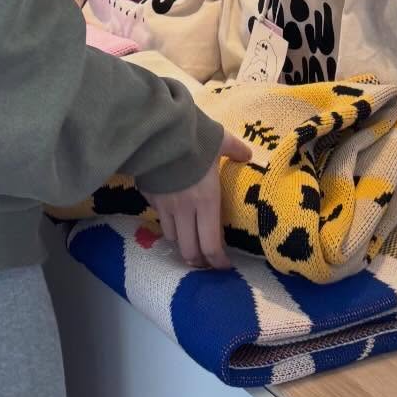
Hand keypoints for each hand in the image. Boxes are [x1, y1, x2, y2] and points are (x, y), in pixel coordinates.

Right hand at [147, 130, 252, 270]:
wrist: (157, 130)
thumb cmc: (193, 138)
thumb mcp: (220, 140)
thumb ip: (235, 149)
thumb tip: (247, 154)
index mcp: (206, 201)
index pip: (211, 245)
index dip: (217, 261)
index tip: (224, 266)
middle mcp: (184, 210)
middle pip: (189, 249)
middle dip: (198, 260)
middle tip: (206, 260)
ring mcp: (164, 205)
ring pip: (171, 236)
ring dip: (182, 241)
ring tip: (188, 239)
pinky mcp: (149, 196)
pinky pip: (158, 215)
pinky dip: (166, 220)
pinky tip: (171, 214)